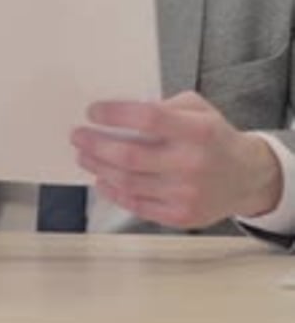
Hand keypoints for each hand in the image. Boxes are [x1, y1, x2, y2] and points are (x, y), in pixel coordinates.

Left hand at [72, 91, 281, 229]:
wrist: (245, 176)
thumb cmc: (213, 135)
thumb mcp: (196, 108)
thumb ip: (163, 106)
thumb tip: (119, 112)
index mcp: (197, 130)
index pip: (148, 119)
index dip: (115, 114)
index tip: (93, 111)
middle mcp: (191, 163)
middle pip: (131, 156)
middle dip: (96, 144)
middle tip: (77, 135)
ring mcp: (186, 194)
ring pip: (129, 182)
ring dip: (99, 167)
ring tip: (84, 155)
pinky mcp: (181, 216)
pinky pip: (138, 205)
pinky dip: (114, 192)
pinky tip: (102, 179)